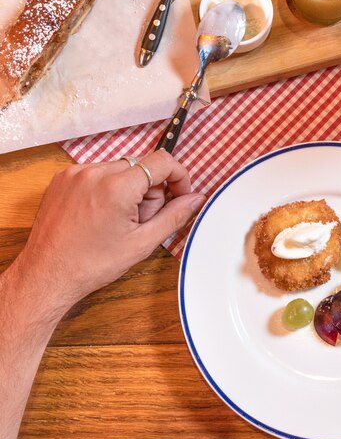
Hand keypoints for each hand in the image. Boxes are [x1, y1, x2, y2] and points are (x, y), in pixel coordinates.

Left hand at [17, 151, 204, 311]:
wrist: (46, 276)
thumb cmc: (91, 264)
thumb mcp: (142, 243)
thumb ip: (174, 216)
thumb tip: (196, 199)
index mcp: (117, 188)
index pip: (163, 161)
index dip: (178, 176)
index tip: (178, 194)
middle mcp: (94, 173)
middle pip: (142, 167)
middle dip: (149, 190)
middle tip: (138, 220)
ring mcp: (75, 173)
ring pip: (121, 168)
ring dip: (128, 189)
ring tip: (116, 220)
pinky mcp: (63, 177)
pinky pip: (98, 172)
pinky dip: (106, 187)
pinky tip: (100, 214)